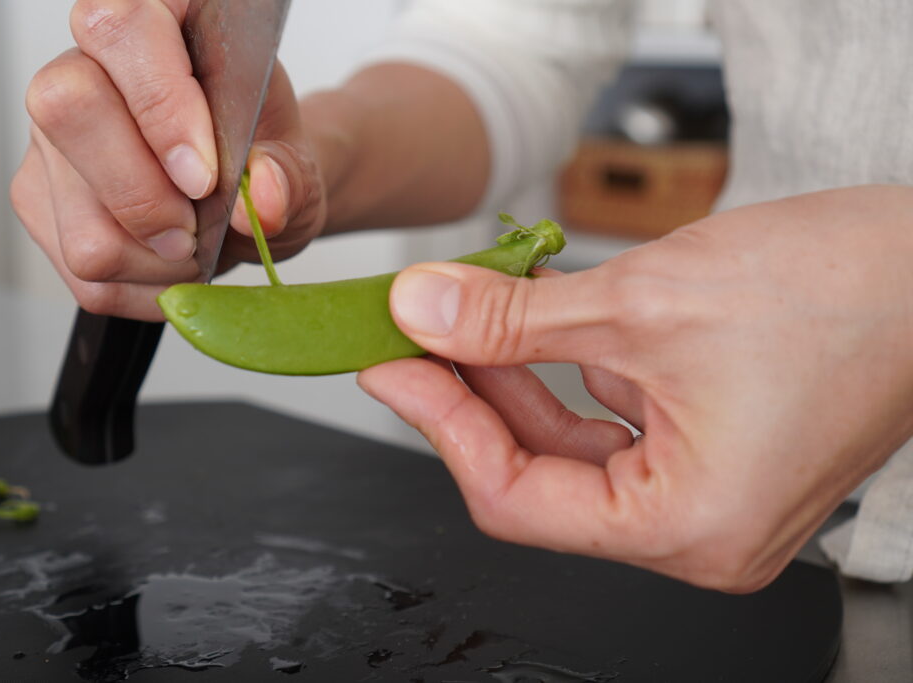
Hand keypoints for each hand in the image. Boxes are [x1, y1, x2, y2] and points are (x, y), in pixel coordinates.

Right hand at [11, 0, 325, 319]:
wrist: (248, 202)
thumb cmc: (263, 161)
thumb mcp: (295, 164)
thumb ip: (288, 176)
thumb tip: (266, 197)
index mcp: (157, 24)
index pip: (123, 28)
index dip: (160, 104)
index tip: (203, 176)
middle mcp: (86, 68)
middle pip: (67, 109)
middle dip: (144, 196)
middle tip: (194, 227)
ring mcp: (50, 138)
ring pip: (78, 219)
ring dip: (152, 258)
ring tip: (192, 246)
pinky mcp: (39, 199)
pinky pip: (78, 269)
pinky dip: (140, 287)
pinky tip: (169, 266)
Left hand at [359, 185, 912, 591]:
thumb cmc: (841, 293)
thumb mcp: (642, 304)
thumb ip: (515, 321)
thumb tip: (424, 313)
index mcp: (689, 528)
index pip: (517, 499)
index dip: (439, 427)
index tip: (390, 367)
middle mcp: (700, 530)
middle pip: (540, 474)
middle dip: (472, 394)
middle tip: (415, 333)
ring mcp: (708, 490)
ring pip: (572, 444)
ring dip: (516, 378)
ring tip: (466, 315)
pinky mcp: (713, 446)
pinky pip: (613, 422)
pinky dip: (568, 373)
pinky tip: (539, 323)